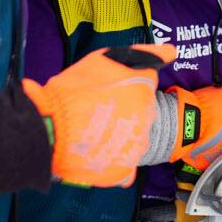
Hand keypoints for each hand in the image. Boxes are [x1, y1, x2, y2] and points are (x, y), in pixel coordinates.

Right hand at [23, 44, 176, 187]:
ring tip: (94, 129)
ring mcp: (137, 147)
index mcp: (145, 93)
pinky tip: (96, 149)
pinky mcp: (125, 170)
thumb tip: (171, 51)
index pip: (147, 87)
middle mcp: (147, 120)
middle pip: (143, 113)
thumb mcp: (107, 58)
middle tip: (99, 109)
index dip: (127, 86)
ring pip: (134, 138)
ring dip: (119, 134)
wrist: (50, 128)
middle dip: (126, 111)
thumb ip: (144, 55)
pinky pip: (125, 163)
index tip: (111, 90)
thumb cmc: (74, 90)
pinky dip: (113, 159)